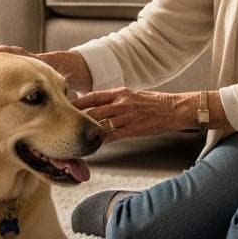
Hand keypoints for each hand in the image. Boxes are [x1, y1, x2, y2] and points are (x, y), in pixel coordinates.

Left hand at [72, 88, 190, 144]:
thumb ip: (114, 99)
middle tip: (64, 123)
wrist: (173, 109)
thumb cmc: (152, 102)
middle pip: (93, 111)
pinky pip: (112, 136)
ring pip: (101, 125)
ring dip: (87, 132)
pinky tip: (93, 145)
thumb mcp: (132, 94)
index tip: (66, 105)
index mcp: (120, 92)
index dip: (78, 102)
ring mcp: (127, 117)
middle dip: (77, 118)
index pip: (93, 96)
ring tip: (75, 137)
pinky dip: (101, 141)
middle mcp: (121, 103)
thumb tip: (96, 103)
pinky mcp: (133, 129)